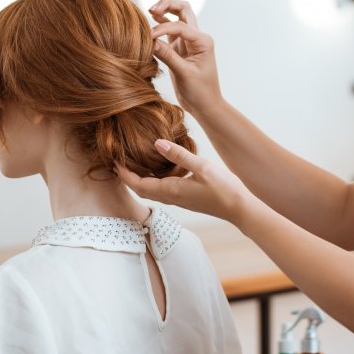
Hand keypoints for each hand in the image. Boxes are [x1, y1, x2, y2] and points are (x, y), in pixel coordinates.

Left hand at [116, 139, 256, 225]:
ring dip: (139, 179)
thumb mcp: (202, 167)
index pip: (137, 184)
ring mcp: (178, 199)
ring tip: (134, 162)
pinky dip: (153, 180)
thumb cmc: (224, 189)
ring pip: (151, 190)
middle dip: (127, 176)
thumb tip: (155, 143)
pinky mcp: (185, 198)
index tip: (113, 159)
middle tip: (118, 160)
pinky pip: (162, 189)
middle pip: (140, 189)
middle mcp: (171, 197)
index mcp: (170, 190)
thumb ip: (179, 155)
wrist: (239, 209)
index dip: (123, 173)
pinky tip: (159, 168)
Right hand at [148, 0, 221, 115]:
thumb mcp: (184, 74)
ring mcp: (188, 42)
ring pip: (177, 17)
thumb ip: (169, 56)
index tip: (149, 38)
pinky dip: (161, 24)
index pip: (180, 26)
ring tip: (149, 10)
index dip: (162, 29)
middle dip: (168, 4)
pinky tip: (150, 20)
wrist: (205, 105)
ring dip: (165, 10)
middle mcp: (197, 38)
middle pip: (183, 10)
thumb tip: (151, 41)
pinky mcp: (180, 48)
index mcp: (203, 41)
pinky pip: (170, 30)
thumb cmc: (200, 91)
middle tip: (151, 8)